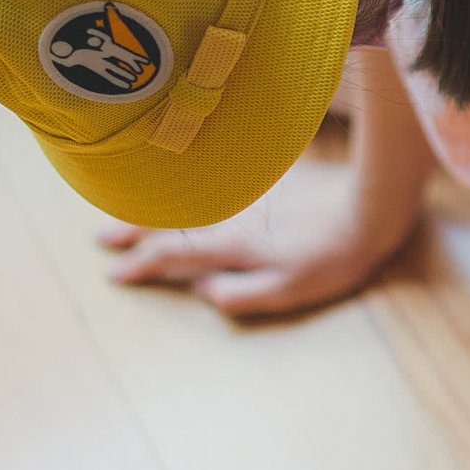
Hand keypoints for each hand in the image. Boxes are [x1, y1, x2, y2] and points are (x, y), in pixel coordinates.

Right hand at [98, 147, 412, 316]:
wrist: (369, 201)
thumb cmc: (334, 255)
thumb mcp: (290, 291)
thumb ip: (240, 294)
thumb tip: (201, 291)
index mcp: (231, 244)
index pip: (173, 254)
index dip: (140, 266)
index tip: (113, 273)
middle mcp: (230, 213)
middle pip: (170, 219)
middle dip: (132, 230)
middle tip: (101, 238)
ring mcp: (246, 191)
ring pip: (187, 196)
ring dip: (153, 203)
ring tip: (127, 208)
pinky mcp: (266, 175)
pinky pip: (212, 176)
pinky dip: (186, 181)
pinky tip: (180, 178)